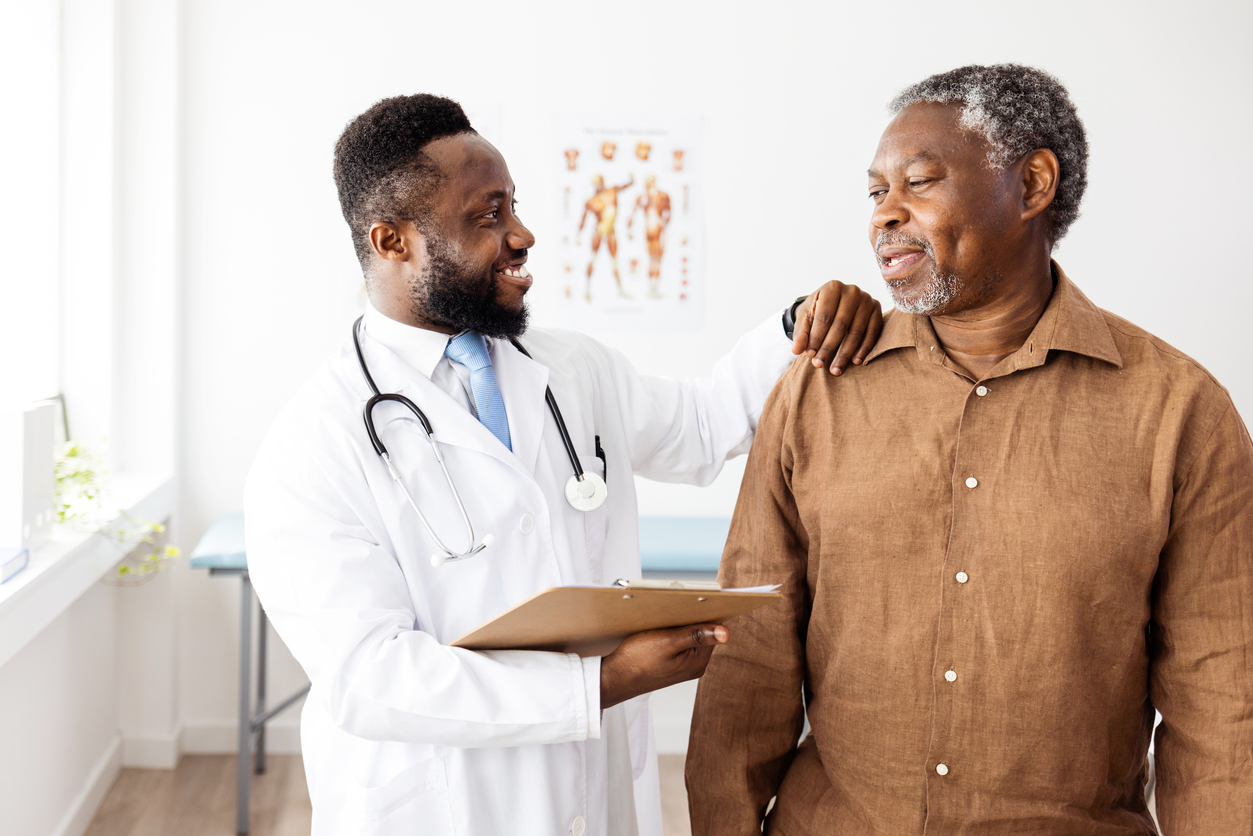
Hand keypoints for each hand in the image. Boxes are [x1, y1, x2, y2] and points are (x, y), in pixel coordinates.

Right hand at [600, 623, 728, 708]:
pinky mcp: (672, 664)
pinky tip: (658, 631)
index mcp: (698, 661)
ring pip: (689, 636)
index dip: (704, 613)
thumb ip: (696, 636)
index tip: (694, 602)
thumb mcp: (667, 642)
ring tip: (663, 622)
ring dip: (679, 625)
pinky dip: (671, 633)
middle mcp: (694, 666)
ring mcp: (683, 666)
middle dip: (690, 619)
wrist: (614, 679)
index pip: (713, 630)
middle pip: (702, 632)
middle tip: (673, 611)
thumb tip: (725, 632)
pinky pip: (679, 643)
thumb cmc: (636, 662)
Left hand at [792, 281, 883, 374]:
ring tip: (835, 369)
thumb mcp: (805, 318)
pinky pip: (872, 332)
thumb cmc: (817, 311)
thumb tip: (797, 350)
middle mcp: (852, 290)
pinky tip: (855, 361)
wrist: (833, 302)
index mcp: (832, 288)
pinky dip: (864, 348)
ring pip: (856, 331)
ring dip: (845, 353)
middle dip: (829, 347)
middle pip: (841, 325)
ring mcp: (867, 299)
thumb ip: (801, 333)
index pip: (824, 317)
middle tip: (820, 364)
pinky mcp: (877, 309)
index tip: (810, 355)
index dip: (816, 338)